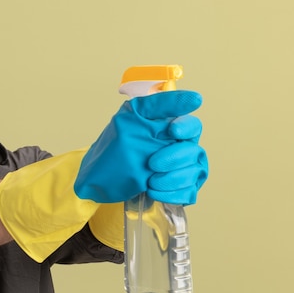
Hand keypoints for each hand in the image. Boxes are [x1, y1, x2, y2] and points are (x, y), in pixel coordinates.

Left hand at [74, 90, 207, 204]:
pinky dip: (172, 194)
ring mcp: (183, 170)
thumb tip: (194, 98)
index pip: (192, 126)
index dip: (186, 128)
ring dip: (172, 179)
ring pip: (193, 173)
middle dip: (175, 158)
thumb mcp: (131, 118)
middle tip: (152, 163)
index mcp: (173, 129)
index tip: (172, 131)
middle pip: (193, 151)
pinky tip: (153, 192)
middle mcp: (182, 148)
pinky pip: (188, 193)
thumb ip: (160, 106)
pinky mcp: (180, 190)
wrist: (99, 180)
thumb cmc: (115, 148)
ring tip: (150, 182)